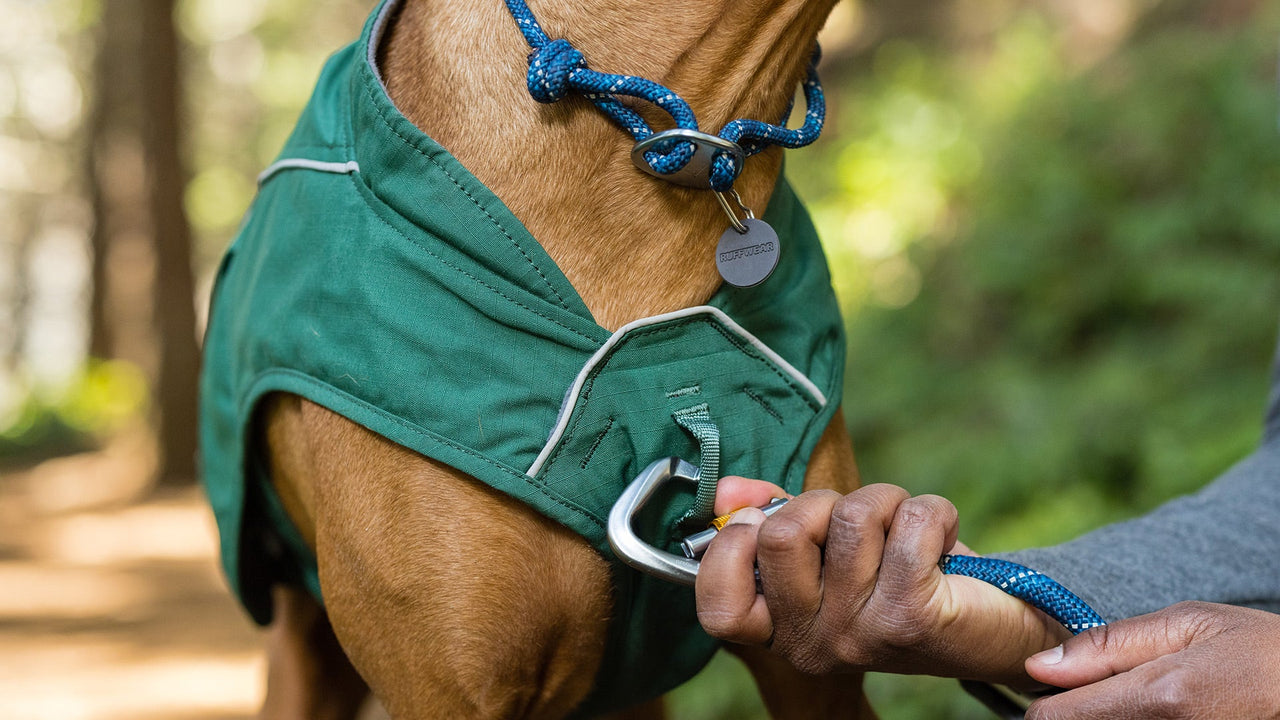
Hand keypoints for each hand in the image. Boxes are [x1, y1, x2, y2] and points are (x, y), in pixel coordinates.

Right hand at [695, 478, 1069, 685]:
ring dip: (887, 501)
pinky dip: (933, 511)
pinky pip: (910, 522)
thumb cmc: (897, 580)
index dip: (731, 548)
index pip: (720, 607)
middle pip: (781, 535)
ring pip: (852, 517)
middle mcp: (812, 644)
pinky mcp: (912, 617)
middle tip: (854, 522)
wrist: (986, 631)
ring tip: (903, 528)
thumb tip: (728, 491)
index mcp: (781, 631)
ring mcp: (860, 635)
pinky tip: (941, 536)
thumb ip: (769, 518)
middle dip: (822, 500)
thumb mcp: (824, 550)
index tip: (764, 522)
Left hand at [1025, 601, 1279, 718]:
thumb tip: (1038, 666)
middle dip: (1076, 713)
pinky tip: (1152, 717)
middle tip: (1108, 692)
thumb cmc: (1261, 654)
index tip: (1061, 686)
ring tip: (1137, 703)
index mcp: (1161, 698)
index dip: (1048, 700)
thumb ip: (1108, 646)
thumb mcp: (1189, 625)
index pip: (1052, 719)